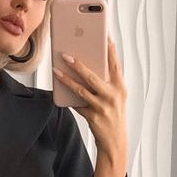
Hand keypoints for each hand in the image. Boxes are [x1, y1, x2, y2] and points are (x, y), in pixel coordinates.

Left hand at [52, 34, 128, 163]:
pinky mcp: (93, 117)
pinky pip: (77, 104)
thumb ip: (106, 82)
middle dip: (78, 64)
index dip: (109, 49)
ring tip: (56, 70)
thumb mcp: (115, 97)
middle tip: (65, 54)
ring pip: (81, 90)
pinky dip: (69, 96)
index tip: (104, 34)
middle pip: (92, 76)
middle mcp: (113, 96)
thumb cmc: (114, 115)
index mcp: (120, 87)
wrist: (115, 142)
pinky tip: (60, 88)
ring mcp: (103, 107)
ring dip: (66, 79)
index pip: (114, 64)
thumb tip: (85, 67)